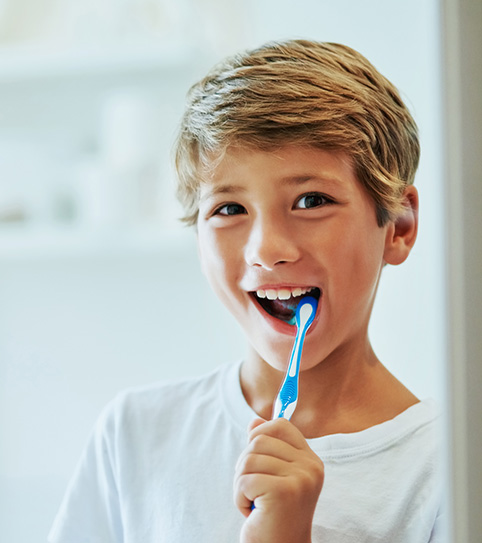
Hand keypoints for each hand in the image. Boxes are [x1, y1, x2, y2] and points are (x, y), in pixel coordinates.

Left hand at [234, 418, 323, 542]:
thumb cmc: (273, 513)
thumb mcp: (272, 476)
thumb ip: (266, 448)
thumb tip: (254, 421)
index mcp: (310, 460)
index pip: (280, 425)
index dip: (260, 434)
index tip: (255, 457)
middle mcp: (310, 467)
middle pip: (259, 441)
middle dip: (245, 465)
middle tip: (254, 490)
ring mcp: (300, 479)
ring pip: (249, 460)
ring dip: (241, 484)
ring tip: (255, 501)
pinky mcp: (284, 492)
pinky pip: (245, 481)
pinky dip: (239, 498)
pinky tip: (253, 512)